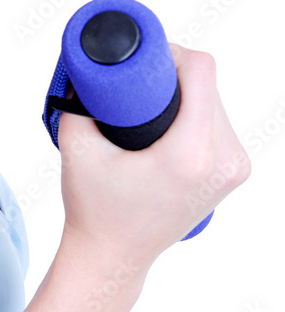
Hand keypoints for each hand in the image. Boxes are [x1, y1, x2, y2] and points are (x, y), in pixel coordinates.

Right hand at [56, 45, 250, 270]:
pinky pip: (221, 123)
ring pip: (217, 101)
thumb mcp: (77, 145)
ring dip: (187, 94)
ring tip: (150, 106)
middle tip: (137, 84)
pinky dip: (198, 113)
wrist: (114, 256)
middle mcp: (222, 161)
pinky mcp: (234, 173)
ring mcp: (233, 169)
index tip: (142, 62)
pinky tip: (171, 123)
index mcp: (190, 154)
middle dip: (174, 75)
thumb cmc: (94, 207)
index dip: (171, 54)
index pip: (201, 72)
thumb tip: (86, 65)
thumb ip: (80, 99)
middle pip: (209, 85)